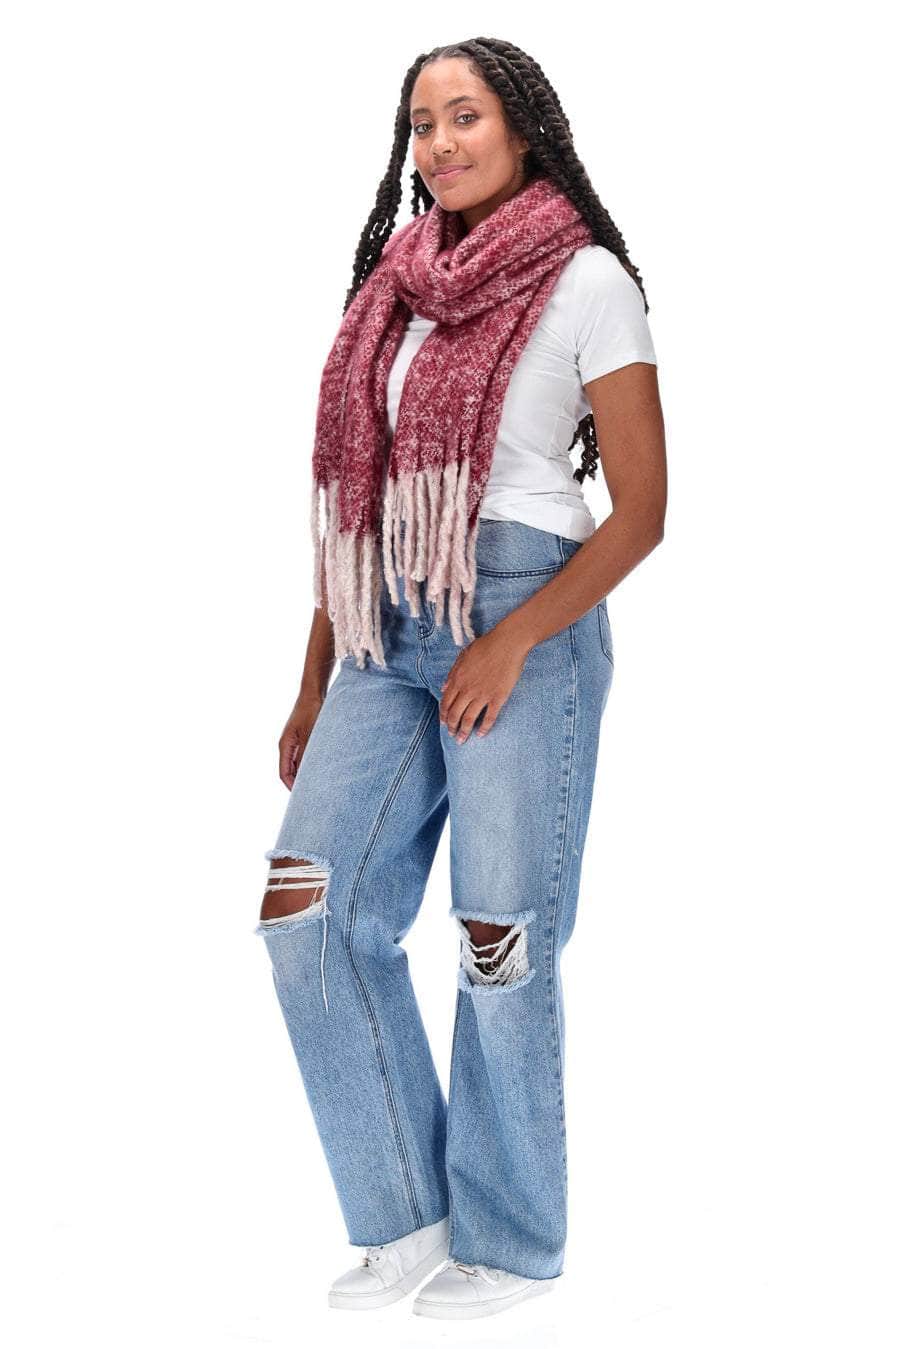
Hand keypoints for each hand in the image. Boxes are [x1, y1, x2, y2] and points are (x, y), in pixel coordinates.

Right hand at [278, 695, 322, 788]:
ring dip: (307, 773)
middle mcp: (288, 745)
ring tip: (320, 783)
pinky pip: (305, 755)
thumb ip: (307, 754)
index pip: (284, 773)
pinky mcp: (304, 736)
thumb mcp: (310, 734)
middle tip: (312, 794)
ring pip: (299, 763)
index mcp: (285, 745)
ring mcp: (296, 740)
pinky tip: (324, 767)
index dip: (292, 787)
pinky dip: (312, 763)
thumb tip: (308, 774)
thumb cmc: (311, 710)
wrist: (314, 691)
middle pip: (290, 770)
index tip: (302, 798)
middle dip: (299, 783)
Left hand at [439, 626, 530, 742]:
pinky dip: (484, 728)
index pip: (445, 702)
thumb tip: (443, 688)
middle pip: (455, 714)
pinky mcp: (498, 697)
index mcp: (458, 679)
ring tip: (462, 740)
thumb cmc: (486, 645)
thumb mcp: (463, 656)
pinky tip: (481, 735)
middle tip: (452, 735)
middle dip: (451, 727)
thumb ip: (452, 673)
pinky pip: (489, 717)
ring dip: (464, 731)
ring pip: (469, 719)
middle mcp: (468, 689)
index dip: (443, 715)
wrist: (507, 643)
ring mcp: (483, 694)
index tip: (443, 723)